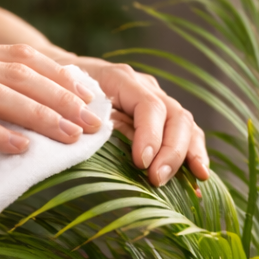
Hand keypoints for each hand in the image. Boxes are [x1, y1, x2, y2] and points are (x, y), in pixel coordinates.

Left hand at [71, 59, 208, 186]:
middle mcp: (145, 88)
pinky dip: (193, 155)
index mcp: (121, 79)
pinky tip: (199, 176)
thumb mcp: (69, 108)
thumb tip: (106, 155)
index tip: (142, 162)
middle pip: (175, 115)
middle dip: (172, 151)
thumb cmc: (61, 98)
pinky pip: (185, 134)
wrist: (59, 81)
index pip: (148, 106)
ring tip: (196, 178)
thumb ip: (90, 127)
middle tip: (158, 179)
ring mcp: (157, 101)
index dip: (150, 135)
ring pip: (186, 124)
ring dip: (190, 153)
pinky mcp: (160, 119)